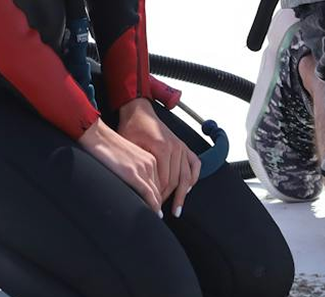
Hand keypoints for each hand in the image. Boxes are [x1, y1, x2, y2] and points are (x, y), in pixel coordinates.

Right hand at [78, 118, 162, 213]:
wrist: (98, 135)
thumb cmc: (108, 147)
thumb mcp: (127, 158)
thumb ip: (135, 170)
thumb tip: (135, 184)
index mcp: (150, 158)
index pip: (161, 183)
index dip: (160, 197)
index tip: (158, 208)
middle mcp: (150, 163)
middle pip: (161, 189)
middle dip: (160, 204)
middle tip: (158, 218)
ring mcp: (142, 168)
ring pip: (157, 193)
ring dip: (157, 207)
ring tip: (155, 219)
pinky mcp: (132, 174)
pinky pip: (148, 193)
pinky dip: (153, 205)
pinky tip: (154, 214)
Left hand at [117, 99, 199, 216]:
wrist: (138, 111)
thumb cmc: (131, 128)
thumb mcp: (129, 147)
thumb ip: (137, 166)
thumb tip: (139, 188)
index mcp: (162, 148)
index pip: (165, 181)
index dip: (159, 197)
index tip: (154, 208)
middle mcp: (175, 148)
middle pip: (176, 181)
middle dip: (170, 198)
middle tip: (163, 212)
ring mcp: (181, 146)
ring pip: (186, 176)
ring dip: (183, 193)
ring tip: (177, 208)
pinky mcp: (183, 145)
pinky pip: (195, 164)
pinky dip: (193, 177)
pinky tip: (188, 188)